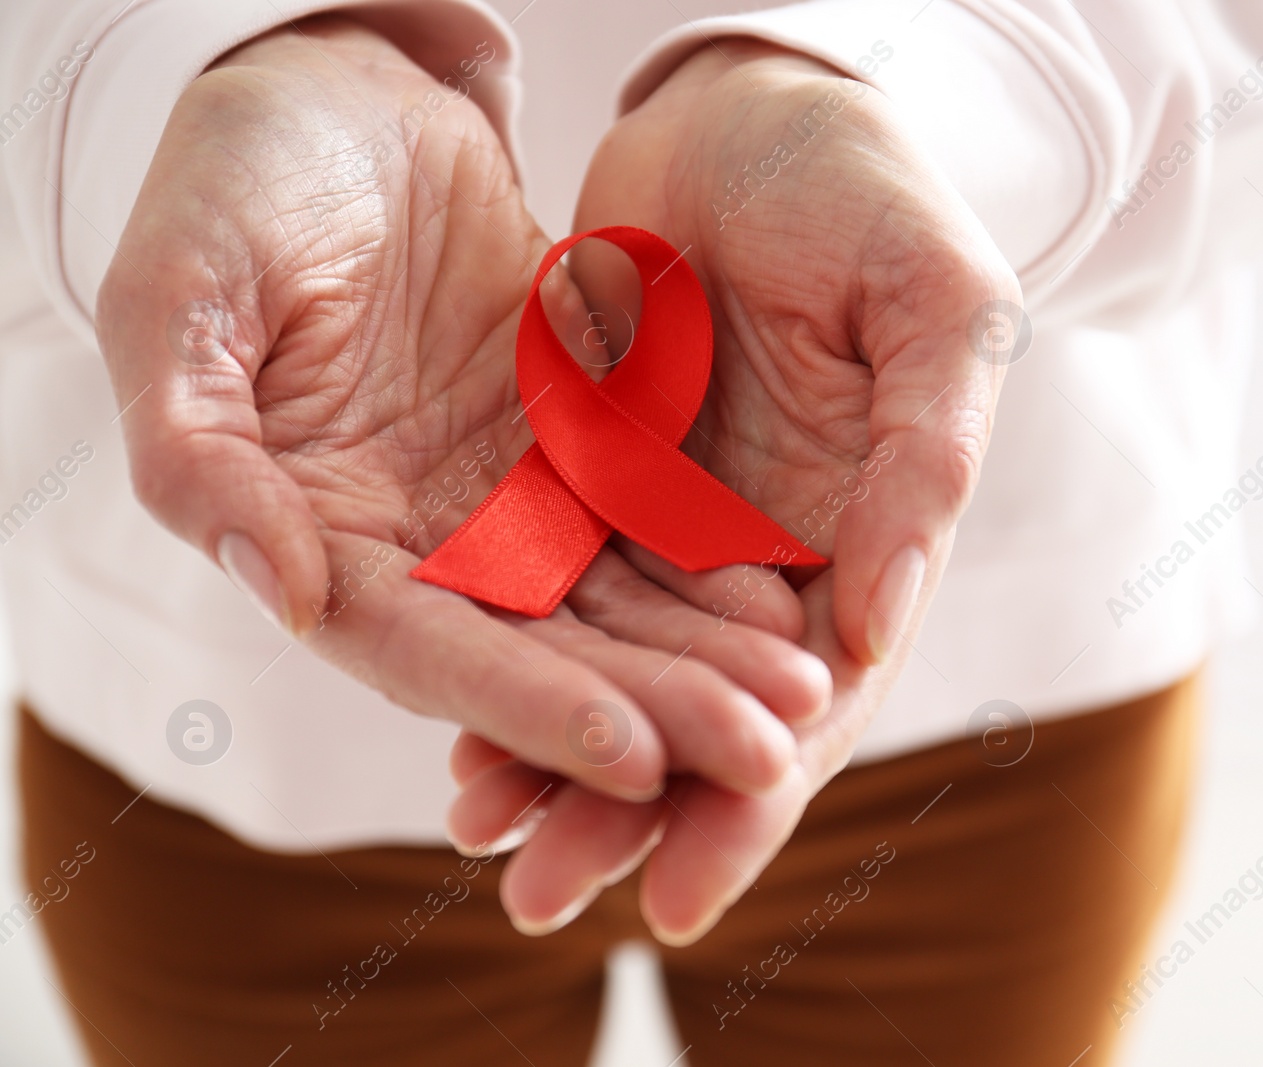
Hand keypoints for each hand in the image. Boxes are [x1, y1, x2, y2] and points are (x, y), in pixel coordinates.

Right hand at [95, 19, 828, 802]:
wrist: (338, 100)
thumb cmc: (232, 186)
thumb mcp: (179, 299)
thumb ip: (199, 453)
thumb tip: (280, 591)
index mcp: (316, 539)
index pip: (426, 653)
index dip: (526, 707)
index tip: (634, 754)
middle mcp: (419, 546)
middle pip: (546, 652)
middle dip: (657, 707)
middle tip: (769, 753)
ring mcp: (504, 499)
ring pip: (615, 601)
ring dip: (707, 655)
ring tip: (805, 694)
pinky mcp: (572, 443)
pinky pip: (650, 513)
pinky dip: (712, 559)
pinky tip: (789, 594)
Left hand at [451, 42, 1019, 940]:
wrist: (749, 104)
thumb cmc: (869, 189)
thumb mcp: (932, 303)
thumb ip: (922, 457)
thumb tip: (879, 623)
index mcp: (869, 539)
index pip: (812, 702)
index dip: (750, 799)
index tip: (683, 893)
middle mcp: (772, 557)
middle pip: (701, 713)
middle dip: (630, 814)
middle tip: (545, 899)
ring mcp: (681, 525)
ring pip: (618, 668)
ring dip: (554, 755)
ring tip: (481, 835)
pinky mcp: (599, 477)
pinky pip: (552, 586)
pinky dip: (511, 653)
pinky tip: (450, 720)